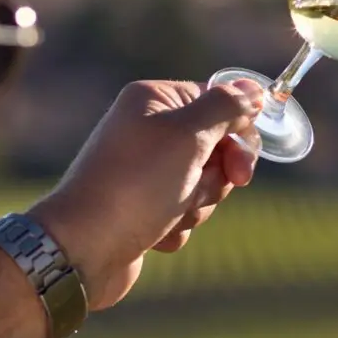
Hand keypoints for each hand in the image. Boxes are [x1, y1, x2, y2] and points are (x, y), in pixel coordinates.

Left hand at [27, 79, 262, 310]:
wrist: (85, 248)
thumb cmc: (136, 186)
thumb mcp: (188, 136)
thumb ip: (226, 107)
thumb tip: (252, 89)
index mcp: (154, 100)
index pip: (217, 103)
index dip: (237, 136)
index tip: (240, 167)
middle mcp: (146, 131)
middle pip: (216, 148)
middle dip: (214, 178)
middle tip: (195, 189)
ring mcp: (144, 172)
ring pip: (202, 185)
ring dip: (195, 205)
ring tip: (166, 214)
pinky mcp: (142, 207)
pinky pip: (182, 213)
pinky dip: (175, 226)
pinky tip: (153, 234)